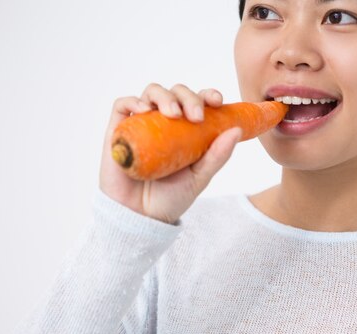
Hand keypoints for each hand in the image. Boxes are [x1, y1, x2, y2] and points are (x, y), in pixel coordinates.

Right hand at [99, 83, 241, 223]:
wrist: (141, 217)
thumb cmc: (172, 197)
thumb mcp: (200, 177)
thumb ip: (218, 155)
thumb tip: (237, 130)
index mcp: (187, 129)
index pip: (198, 101)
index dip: (207, 95)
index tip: (217, 102)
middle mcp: (165, 122)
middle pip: (176, 93)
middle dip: (189, 97)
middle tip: (196, 116)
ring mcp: (142, 124)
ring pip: (151, 92)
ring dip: (164, 96)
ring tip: (173, 114)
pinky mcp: (119, 130)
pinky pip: (122, 105)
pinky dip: (133, 101)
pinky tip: (143, 110)